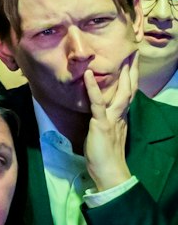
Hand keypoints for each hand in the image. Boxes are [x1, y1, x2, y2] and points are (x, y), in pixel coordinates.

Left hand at [83, 46, 137, 192]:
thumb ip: (104, 120)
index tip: (132, 62)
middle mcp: (120, 115)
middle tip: (134, 52)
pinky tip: (89, 75)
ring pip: (119, 92)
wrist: (109, 172)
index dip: (130, 77)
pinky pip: (97, 103)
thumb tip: (98, 110)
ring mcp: (112, 118)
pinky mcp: (102, 124)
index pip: (127, 92)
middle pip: (128, 88)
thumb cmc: (103, 155)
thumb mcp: (104, 132)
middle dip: (132, 70)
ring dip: (121, 74)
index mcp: (121, 116)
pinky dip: (93, 88)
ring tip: (123, 56)